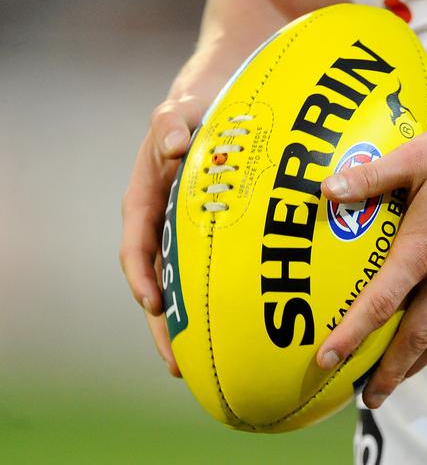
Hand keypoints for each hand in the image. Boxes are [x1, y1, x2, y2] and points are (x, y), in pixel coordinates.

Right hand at [120, 43, 233, 375]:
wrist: (215, 103)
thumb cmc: (194, 110)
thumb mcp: (177, 110)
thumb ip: (170, 125)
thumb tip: (175, 145)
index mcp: (145, 203)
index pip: (136, 249)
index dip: (142, 279)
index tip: (153, 306)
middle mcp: (163, 226)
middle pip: (158, 284)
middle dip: (164, 326)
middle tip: (178, 365)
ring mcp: (188, 235)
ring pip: (186, 288)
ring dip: (191, 326)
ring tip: (207, 366)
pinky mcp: (215, 237)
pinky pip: (214, 274)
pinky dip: (221, 300)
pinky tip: (246, 324)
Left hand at [317, 114, 426, 407]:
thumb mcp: (415, 156)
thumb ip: (370, 178)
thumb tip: (326, 189)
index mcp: (426, 248)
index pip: (380, 302)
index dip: (351, 335)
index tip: (327, 360)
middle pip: (416, 335)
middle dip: (389, 371)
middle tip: (367, 397)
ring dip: (419, 362)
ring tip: (398, 380)